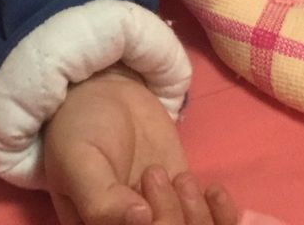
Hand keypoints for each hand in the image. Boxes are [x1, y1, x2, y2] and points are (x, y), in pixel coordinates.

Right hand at [43, 66, 238, 224]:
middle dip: (170, 221)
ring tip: (177, 178)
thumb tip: (142, 223)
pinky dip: (224, 217)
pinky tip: (212, 190)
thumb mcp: (79, 161)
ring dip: (196, 217)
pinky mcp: (186, 205)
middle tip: (152, 175)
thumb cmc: (82, 129)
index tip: (144, 207)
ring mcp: (160, 222)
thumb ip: (102, 199)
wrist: (105, 92)